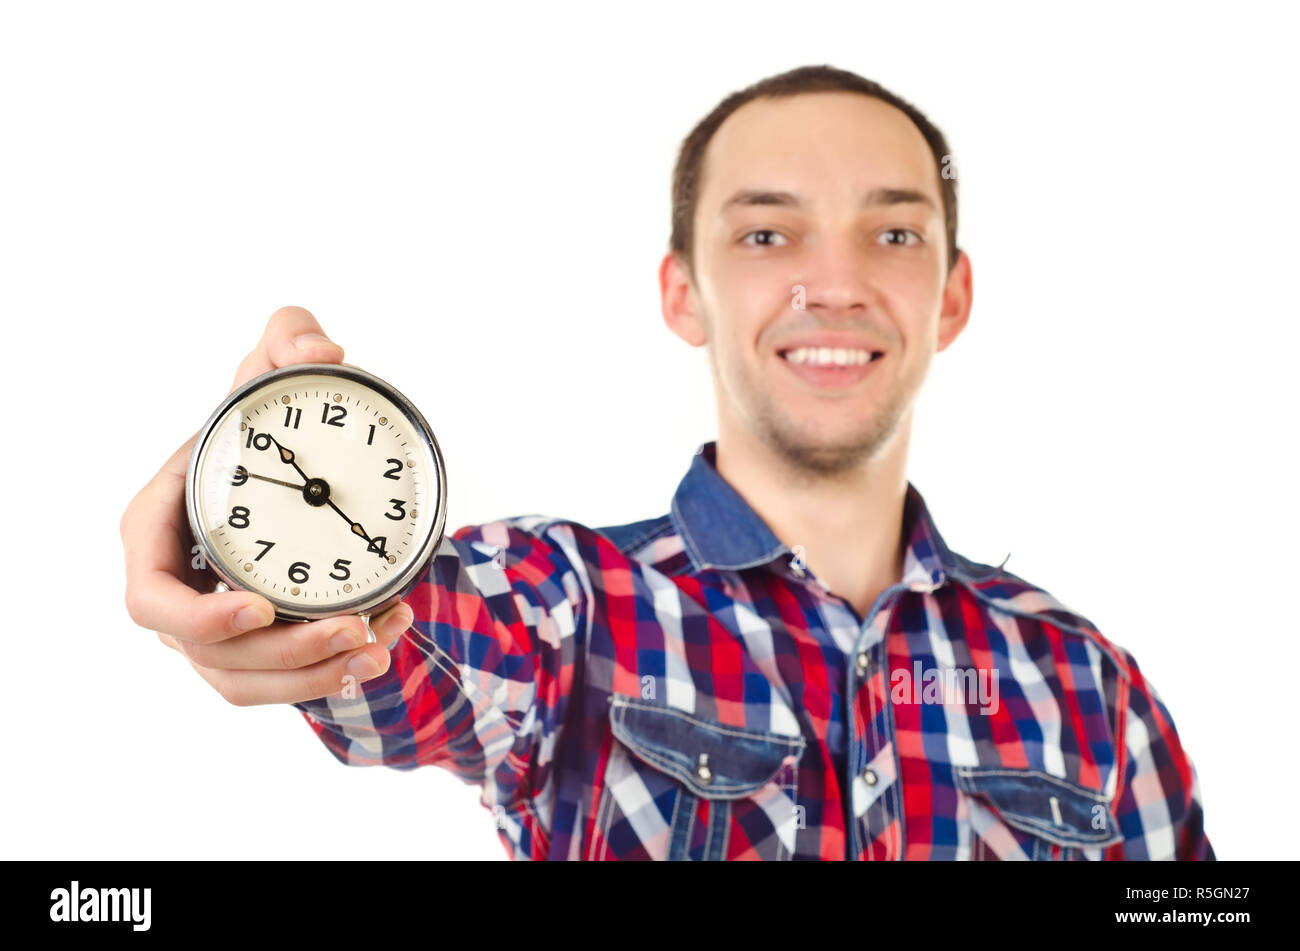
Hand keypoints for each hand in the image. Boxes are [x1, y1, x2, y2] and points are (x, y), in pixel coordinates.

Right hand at [120, 306, 408, 705]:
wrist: (294, 466)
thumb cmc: (263, 423)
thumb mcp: (275, 369)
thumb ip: (289, 337)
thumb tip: (321, 349)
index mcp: (158, 532)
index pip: (152, 598)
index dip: (197, 618)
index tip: (260, 608)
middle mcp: (180, 589)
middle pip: (214, 654)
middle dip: (283, 656)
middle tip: (352, 630)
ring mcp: (216, 624)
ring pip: (250, 681)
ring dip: (313, 679)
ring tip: (376, 651)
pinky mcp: (261, 643)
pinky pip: (286, 681)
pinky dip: (334, 676)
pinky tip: (384, 644)